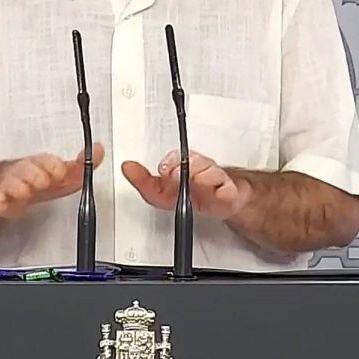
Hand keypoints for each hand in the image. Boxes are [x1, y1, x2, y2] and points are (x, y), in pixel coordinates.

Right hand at [0, 144, 105, 218]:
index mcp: (40, 164)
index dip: (52, 165)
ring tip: (24, 192)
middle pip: (27, 170)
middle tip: (43, 181)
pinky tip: (1, 204)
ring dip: (18, 187)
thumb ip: (81, 164)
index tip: (59, 171)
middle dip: (34, 175)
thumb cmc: (37, 178)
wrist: (9, 187)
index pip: (46, 161)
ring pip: (12, 184)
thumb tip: (99, 150)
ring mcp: (11, 186)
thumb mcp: (62, 173)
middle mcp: (25, 173)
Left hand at [121, 149, 250, 220]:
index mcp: (183, 166)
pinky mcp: (232, 193)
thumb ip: (143, 181)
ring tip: (198, 182)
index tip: (164, 170)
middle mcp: (200, 169)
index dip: (170, 162)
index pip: (176, 157)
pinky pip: (231, 191)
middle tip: (176, 175)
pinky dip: (226, 191)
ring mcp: (216, 179)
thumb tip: (127, 167)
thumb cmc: (194, 193)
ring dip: (204, 176)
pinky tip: (221, 192)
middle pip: (195, 161)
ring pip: (213, 172)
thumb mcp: (163, 193)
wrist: (224, 200)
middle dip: (186, 167)